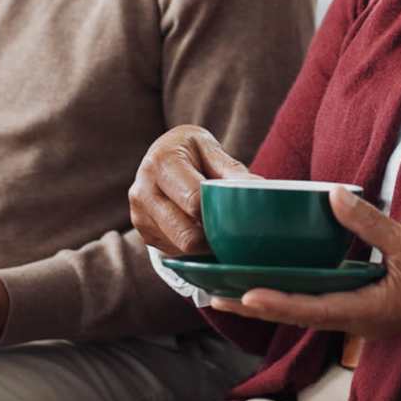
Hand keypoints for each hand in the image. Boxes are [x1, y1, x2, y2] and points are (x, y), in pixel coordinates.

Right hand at [128, 124, 258, 255]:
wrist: (159, 154)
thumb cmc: (189, 151)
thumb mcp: (209, 149)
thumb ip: (231, 170)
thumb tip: (260, 188)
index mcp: (161, 163)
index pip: (194, 200)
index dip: (219, 214)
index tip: (241, 219)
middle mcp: (143, 190)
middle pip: (186, 235)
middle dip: (213, 238)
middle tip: (234, 234)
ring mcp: (139, 215)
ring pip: (181, 248)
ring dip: (203, 245)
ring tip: (218, 229)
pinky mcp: (143, 233)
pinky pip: (174, 251)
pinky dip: (191, 247)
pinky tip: (199, 229)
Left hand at [211, 187, 400, 339]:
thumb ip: (367, 222)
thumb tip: (333, 196)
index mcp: (368, 310)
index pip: (313, 309)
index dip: (277, 303)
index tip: (245, 296)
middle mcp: (360, 320)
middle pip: (300, 316)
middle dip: (258, 306)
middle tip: (214, 296)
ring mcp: (364, 316)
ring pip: (309, 311)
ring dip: (274, 301)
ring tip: (234, 291)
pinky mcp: (370, 307)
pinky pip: (325, 303)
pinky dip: (298, 294)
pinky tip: (281, 281)